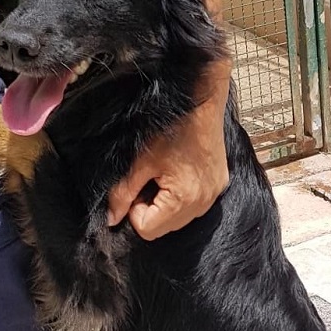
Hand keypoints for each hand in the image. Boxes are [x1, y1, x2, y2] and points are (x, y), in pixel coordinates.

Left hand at [107, 62, 230, 240]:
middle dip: (150, 209)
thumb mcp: (139, 161)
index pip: (147, 230)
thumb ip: (122, 193)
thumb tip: (110, 219)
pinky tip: (179, 172)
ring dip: (166, 204)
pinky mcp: (219, 186)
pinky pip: (194, 206)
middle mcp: (202, 203)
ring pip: (179, 220)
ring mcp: (213, 196)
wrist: (202, 100)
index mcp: (183, 199)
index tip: (137, 185)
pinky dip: (182, 196)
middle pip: (164, 228)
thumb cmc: (170, 126)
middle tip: (150, 178)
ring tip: (165, 174)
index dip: (135, 211)